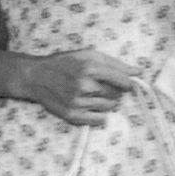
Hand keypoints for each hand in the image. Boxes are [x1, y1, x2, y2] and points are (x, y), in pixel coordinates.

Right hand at [22, 48, 138, 125]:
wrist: (36, 76)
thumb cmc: (65, 63)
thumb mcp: (88, 55)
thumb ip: (114, 63)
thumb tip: (138, 71)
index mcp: (90, 68)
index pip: (123, 81)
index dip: (128, 83)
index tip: (128, 84)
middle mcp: (84, 85)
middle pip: (117, 95)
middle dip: (116, 92)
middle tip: (103, 87)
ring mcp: (78, 102)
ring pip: (110, 107)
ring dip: (108, 102)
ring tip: (94, 95)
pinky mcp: (72, 115)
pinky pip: (100, 120)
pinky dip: (100, 114)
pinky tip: (91, 105)